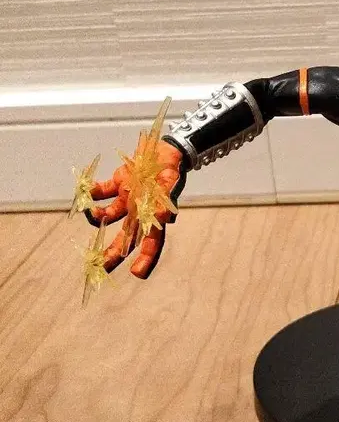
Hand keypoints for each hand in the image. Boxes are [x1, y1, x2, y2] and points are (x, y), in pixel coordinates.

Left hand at [85, 136, 183, 278]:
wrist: (165, 147)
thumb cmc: (171, 166)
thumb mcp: (171, 184)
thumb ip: (166, 202)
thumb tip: (164, 221)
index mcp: (154, 214)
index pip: (152, 242)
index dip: (146, 259)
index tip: (138, 274)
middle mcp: (139, 210)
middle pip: (125, 237)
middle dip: (112, 254)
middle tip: (98, 269)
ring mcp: (127, 198)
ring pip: (109, 216)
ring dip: (97, 217)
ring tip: (90, 213)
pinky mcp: (118, 184)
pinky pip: (101, 192)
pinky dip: (92, 193)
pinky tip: (85, 192)